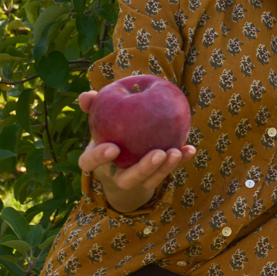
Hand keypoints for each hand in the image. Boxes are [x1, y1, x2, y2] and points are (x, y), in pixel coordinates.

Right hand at [78, 91, 195, 213]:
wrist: (124, 154)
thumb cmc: (110, 130)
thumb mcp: (100, 119)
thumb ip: (93, 106)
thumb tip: (86, 95)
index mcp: (97, 161)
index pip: (90, 163)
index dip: (99, 157)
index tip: (113, 148)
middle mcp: (117, 175)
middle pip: (128, 179)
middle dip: (144, 169)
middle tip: (158, 154)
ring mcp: (138, 179)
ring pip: (151, 180)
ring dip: (165, 168)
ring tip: (176, 152)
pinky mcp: (156, 177)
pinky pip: (169, 171)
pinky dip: (181, 161)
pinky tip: (190, 149)